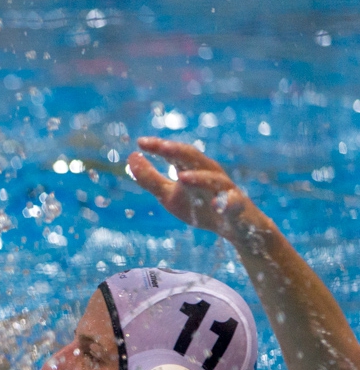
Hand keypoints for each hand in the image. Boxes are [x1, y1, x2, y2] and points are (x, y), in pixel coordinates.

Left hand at [127, 137, 270, 242]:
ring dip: (199, 178)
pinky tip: (217, 205)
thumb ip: (150, 178)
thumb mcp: (168, 194)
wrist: (235, 227)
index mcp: (193, 168)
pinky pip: (234, 203)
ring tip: (182, 177)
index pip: (176, 153)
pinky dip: (227, 203)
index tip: (140, 142)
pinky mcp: (238, 208)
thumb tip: (131, 157)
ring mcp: (226, 190)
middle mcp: (210, 174)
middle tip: (163, 147)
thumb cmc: (199, 206)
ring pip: (215, 179)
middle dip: (180, 152)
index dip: (160, 147)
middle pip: (196, 159)